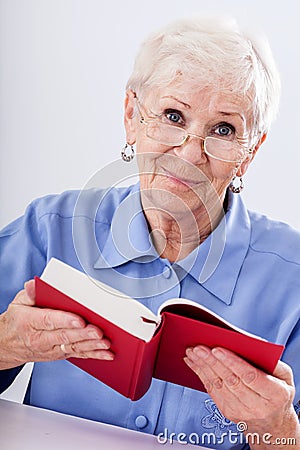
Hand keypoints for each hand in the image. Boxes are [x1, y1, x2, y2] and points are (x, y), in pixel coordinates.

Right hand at [0, 280, 113, 369]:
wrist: (7, 345)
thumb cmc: (17, 321)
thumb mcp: (19, 302)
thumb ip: (30, 293)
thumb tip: (34, 285)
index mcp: (30, 322)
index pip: (49, 321)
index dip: (65, 321)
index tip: (80, 320)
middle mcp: (40, 338)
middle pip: (64, 336)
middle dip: (83, 334)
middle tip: (98, 331)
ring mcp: (51, 349)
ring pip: (73, 347)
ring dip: (91, 346)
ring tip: (106, 343)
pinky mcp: (60, 354)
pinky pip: (78, 355)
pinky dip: (93, 355)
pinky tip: (106, 354)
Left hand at [184, 346, 299, 446]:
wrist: (273, 423)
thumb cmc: (278, 393)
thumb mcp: (285, 377)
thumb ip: (273, 362)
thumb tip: (252, 346)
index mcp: (275, 394)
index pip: (250, 376)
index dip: (232, 362)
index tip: (217, 349)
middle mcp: (257, 406)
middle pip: (230, 380)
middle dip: (212, 362)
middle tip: (199, 347)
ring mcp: (240, 411)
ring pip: (218, 385)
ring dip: (202, 366)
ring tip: (192, 351)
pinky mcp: (227, 411)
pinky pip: (211, 390)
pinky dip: (200, 374)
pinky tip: (192, 362)